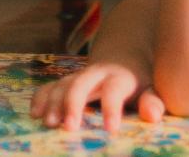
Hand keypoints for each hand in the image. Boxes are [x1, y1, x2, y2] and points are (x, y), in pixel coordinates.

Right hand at [30, 62, 164, 132]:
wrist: (124, 58)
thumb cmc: (139, 82)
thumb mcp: (152, 89)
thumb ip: (153, 102)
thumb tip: (153, 116)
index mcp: (120, 77)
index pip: (114, 90)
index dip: (112, 108)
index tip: (111, 129)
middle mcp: (96, 74)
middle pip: (82, 83)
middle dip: (73, 104)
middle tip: (69, 127)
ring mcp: (79, 76)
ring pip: (63, 84)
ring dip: (53, 103)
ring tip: (48, 123)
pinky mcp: (67, 81)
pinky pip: (50, 86)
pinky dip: (41, 97)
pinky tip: (34, 113)